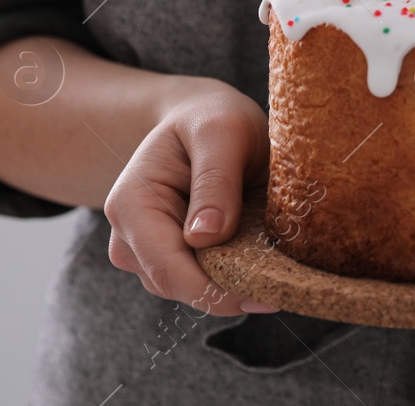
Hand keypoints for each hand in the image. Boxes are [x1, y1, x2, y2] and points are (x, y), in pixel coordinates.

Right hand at [102, 80, 272, 316]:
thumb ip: (215, 179)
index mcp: (131, 205)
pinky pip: (203, 281)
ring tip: (278, 266)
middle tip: (285, 287)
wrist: (202, 117)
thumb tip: (204, 237)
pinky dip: (233, 276)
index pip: (168, 269)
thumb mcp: (221, 131)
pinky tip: (262, 261)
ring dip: (234, 284)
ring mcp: (147, 252)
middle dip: (230, 292)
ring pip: (192, 290)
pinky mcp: (173, 257)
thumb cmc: (211, 118)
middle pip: (178, 287)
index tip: (265, 295)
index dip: (215, 291)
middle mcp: (130, 236)